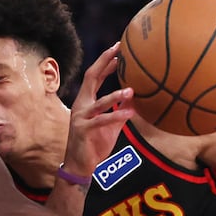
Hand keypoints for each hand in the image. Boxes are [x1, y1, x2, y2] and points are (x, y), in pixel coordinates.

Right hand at [62, 42, 134, 175]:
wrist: (80, 164)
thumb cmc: (94, 143)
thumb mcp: (111, 124)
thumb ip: (121, 110)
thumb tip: (135, 98)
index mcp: (86, 101)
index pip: (95, 76)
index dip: (105, 63)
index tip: (118, 50)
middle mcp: (81, 105)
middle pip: (91, 78)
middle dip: (103, 63)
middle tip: (117, 51)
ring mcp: (81, 117)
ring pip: (99, 102)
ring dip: (115, 96)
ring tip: (131, 90)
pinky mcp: (83, 130)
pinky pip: (102, 121)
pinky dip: (117, 116)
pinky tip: (130, 113)